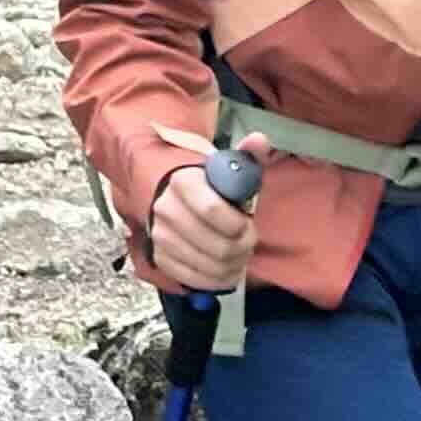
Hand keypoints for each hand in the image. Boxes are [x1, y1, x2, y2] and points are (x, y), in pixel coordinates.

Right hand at [147, 135, 272, 296]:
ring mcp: (161, 237)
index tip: (248, 224)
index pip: (212, 211)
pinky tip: (225, 270)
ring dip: (233, 266)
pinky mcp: (160, 258)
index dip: (238, 224)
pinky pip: (194, 279)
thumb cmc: (207, 184)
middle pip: (216, 245)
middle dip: (242, 249)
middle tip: (248, 243)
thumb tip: (260, 140)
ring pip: (209, 265)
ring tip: (239, 256)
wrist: (170, 196)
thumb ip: (247, 156)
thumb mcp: (227, 167)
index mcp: (182, 182)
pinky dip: (216, 280)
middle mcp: (166, 210)